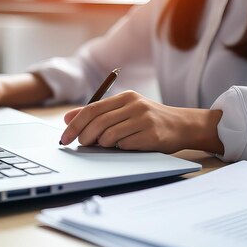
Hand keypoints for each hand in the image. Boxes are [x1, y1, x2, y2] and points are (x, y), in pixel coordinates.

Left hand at [59, 90, 223, 154]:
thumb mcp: (124, 111)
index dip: (75, 124)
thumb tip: (67, 118)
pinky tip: (124, 147)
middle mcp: (134, 105)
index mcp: (125, 97)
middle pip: (98, 122)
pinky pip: (125, 145)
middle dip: (84, 136)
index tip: (64, 138)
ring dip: (102, 144)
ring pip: (109, 135)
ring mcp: (144, 120)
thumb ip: (97, 113)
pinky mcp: (152, 135)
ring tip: (104, 145)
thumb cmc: (149, 119)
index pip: (92, 109)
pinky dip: (119, 149)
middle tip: (80, 145)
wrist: (182, 125)